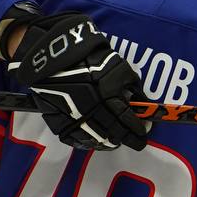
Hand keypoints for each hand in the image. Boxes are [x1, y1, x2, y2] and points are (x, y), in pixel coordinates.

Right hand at [0, 2, 149, 151]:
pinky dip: (87, 143)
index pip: (127, 119)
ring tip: (116, 142)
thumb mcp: (115, 64)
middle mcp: (92, 110)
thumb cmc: (87, 55)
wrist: (52, 53)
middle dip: (128, 139)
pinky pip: (74, 139)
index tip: (144, 133)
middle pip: (114, 132)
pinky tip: (95, 142)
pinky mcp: (57, 121)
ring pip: (95, 139)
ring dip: (109, 143)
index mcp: (108, 96)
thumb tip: (140, 102)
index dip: (138, 129)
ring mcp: (73, 118)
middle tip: (136, 143)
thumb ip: (129, 85)